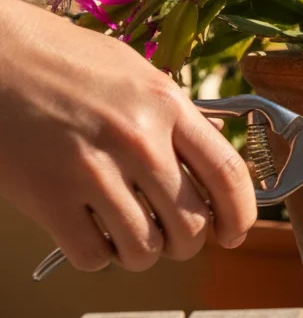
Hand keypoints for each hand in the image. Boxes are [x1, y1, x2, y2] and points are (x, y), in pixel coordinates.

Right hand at [0, 0, 257, 271]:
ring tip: (126, 237)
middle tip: (171, 239)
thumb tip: (212, 160)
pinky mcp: (47, 196)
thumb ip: (175, 117)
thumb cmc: (60, 60)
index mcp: (166, 105)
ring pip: (145, 248)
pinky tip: (88, 234)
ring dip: (141, 254)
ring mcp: (92, 169)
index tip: (234, 235)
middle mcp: (138, 139)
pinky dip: (97, 256)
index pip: (229, 175)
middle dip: (187, 244)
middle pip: (192, 223)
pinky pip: (94, 255)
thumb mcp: (133, 74)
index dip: (241, 216)